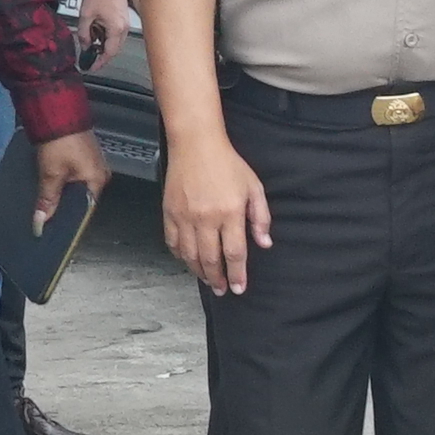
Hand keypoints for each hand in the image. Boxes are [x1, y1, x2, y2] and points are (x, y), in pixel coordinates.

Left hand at [29, 128, 107, 233]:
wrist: (59, 112)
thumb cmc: (60, 144)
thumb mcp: (51, 174)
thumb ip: (48, 200)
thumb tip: (40, 224)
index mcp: (98, 181)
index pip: (85, 209)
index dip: (68, 218)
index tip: (52, 227)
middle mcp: (100, 174)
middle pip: (81, 198)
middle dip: (63, 205)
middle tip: (44, 216)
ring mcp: (94, 163)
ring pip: (77, 187)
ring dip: (62, 193)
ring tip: (46, 202)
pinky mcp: (85, 155)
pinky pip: (76, 176)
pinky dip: (64, 181)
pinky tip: (51, 185)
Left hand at [76, 0, 130, 68]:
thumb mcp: (86, 14)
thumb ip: (84, 33)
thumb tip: (85, 46)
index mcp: (116, 29)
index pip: (109, 52)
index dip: (100, 62)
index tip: (91, 67)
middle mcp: (124, 28)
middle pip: (114, 49)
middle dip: (102, 55)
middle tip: (89, 58)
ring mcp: (126, 23)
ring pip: (116, 42)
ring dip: (104, 46)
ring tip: (91, 44)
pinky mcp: (124, 18)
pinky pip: (117, 34)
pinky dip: (107, 37)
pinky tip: (97, 33)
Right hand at [160, 136, 271, 295]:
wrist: (196, 144)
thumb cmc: (227, 164)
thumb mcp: (253, 187)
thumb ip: (260, 218)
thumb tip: (264, 243)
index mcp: (229, 213)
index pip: (235, 253)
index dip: (237, 274)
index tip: (239, 287)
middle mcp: (206, 218)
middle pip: (211, 259)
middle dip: (218, 279)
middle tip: (223, 290)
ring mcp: (184, 217)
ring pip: (190, 255)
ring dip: (199, 272)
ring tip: (208, 280)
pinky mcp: (169, 212)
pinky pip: (172, 242)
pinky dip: (180, 256)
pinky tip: (188, 261)